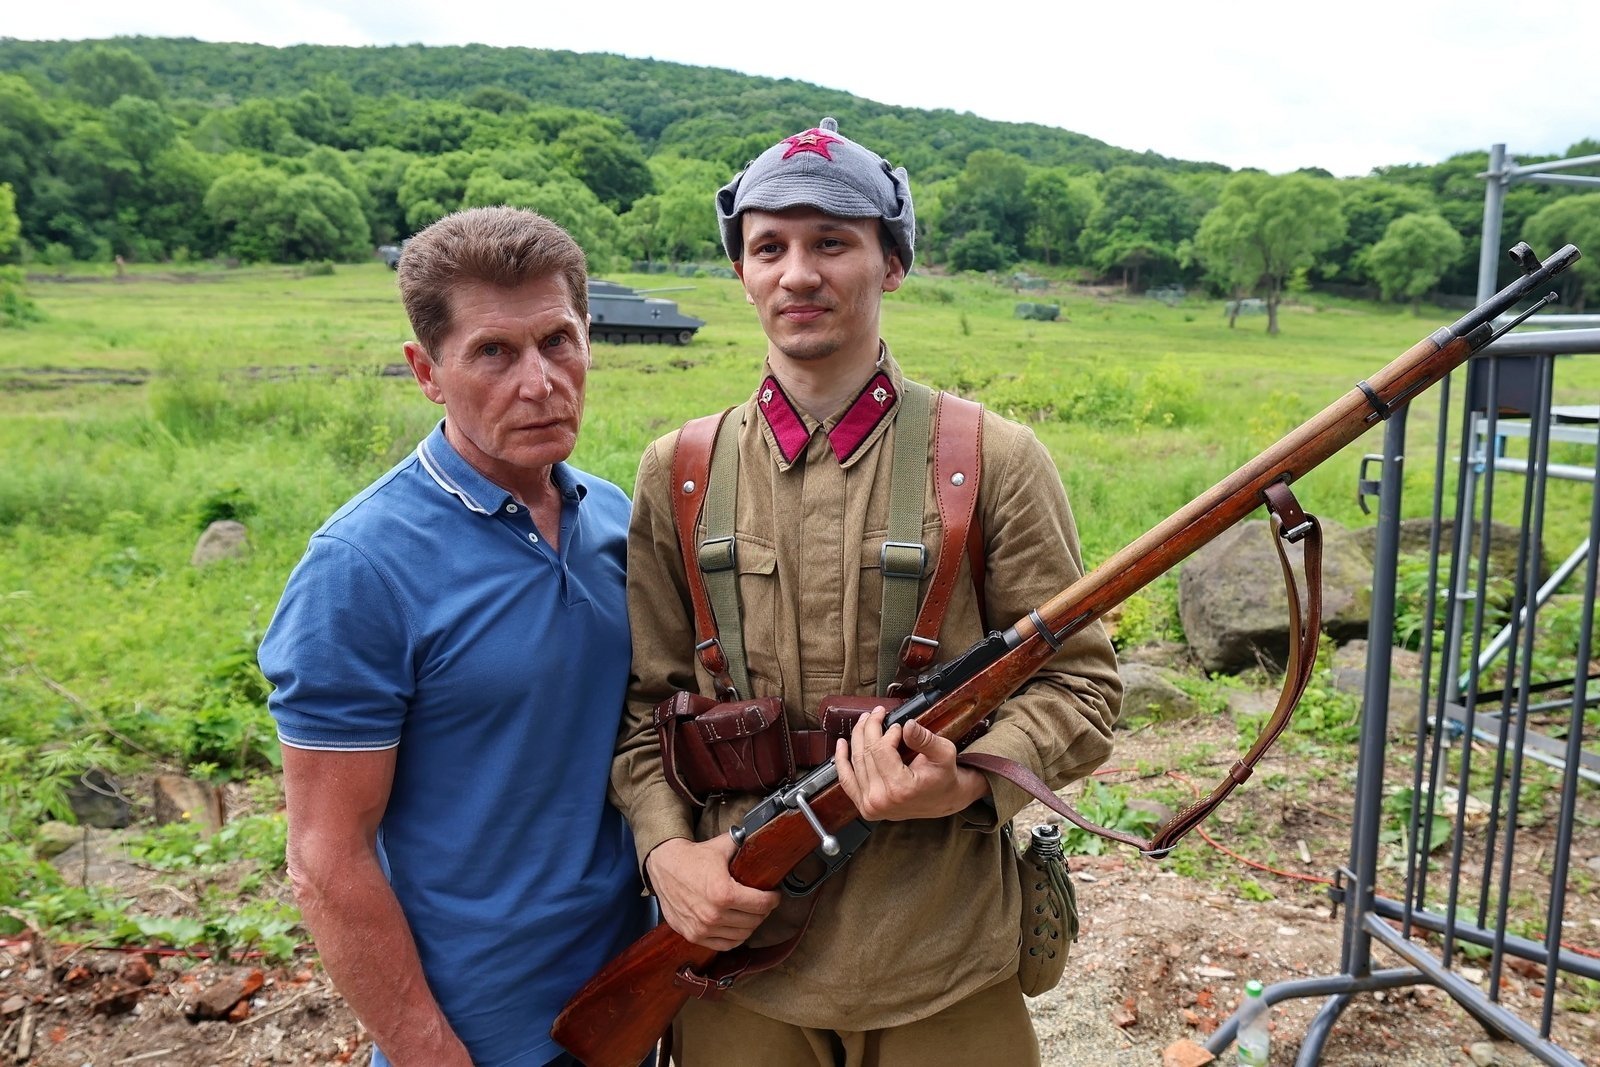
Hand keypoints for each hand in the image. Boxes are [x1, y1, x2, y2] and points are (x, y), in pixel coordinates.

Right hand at [644, 836, 780, 950]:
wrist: (664, 866)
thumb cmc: (693, 857)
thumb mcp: (722, 847)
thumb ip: (745, 845)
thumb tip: (763, 840)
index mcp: (724, 893)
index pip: (762, 904)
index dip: (773, 899)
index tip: (774, 895)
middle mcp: (714, 915)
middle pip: (754, 921)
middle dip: (763, 911)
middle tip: (763, 902)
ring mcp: (702, 928)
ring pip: (741, 935)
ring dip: (750, 925)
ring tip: (751, 913)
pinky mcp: (693, 935)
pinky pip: (724, 945)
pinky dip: (734, 938)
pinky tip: (737, 926)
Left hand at [835, 708, 989, 820]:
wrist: (943, 801)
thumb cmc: (944, 778)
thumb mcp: (944, 753)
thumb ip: (925, 739)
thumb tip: (907, 725)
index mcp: (900, 789)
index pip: (881, 750)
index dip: (887, 732)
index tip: (897, 725)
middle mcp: (881, 800)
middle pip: (866, 753)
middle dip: (870, 728)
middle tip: (877, 713)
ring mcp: (870, 805)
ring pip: (855, 762)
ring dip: (857, 737)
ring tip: (864, 721)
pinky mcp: (864, 806)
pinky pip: (846, 780)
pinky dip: (841, 761)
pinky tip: (842, 744)